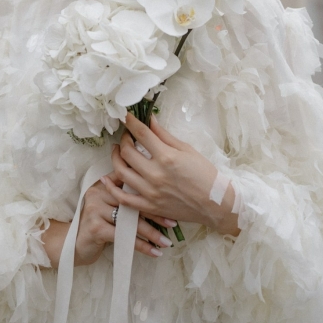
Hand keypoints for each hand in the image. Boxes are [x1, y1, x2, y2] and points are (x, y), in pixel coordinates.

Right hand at [41, 175, 173, 268]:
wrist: (72, 244)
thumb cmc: (97, 224)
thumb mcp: (108, 206)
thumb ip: (124, 197)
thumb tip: (157, 195)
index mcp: (104, 183)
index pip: (129, 180)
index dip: (150, 189)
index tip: (169, 199)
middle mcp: (99, 192)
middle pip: (133, 201)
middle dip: (155, 213)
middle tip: (173, 222)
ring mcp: (95, 209)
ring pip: (130, 221)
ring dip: (152, 233)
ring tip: (167, 241)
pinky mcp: (96, 227)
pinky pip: (124, 236)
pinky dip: (142, 246)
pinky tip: (154, 252)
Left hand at [101, 114, 239, 237]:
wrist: (215, 204)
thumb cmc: (205, 174)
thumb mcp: (187, 150)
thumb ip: (165, 136)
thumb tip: (150, 121)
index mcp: (166, 157)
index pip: (141, 134)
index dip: (131, 122)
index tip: (126, 116)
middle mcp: (155, 174)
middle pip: (127, 152)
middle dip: (123, 139)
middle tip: (127, 135)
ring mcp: (150, 192)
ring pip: (121, 172)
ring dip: (115, 158)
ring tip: (118, 151)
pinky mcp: (149, 206)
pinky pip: (124, 198)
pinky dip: (112, 188)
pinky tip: (107, 179)